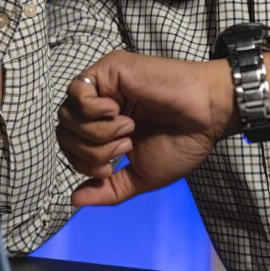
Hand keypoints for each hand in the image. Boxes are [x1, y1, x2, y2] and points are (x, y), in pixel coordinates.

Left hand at [59, 51, 233, 207]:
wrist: (206, 117)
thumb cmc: (181, 143)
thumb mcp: (141, 176)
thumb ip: (108, 189)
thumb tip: (74, 201)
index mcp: (104, 128)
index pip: (69, 147)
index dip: (84, 164)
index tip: (114, 166)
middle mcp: (99, 105)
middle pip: (64, 133)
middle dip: (91, 151)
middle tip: (126, 146)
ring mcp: (103, 86)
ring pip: (67, 115)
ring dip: (98, 132)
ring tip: (128, 128)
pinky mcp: (108, 69)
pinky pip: (77, 92)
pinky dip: (93, 110)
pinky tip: (118, 111)